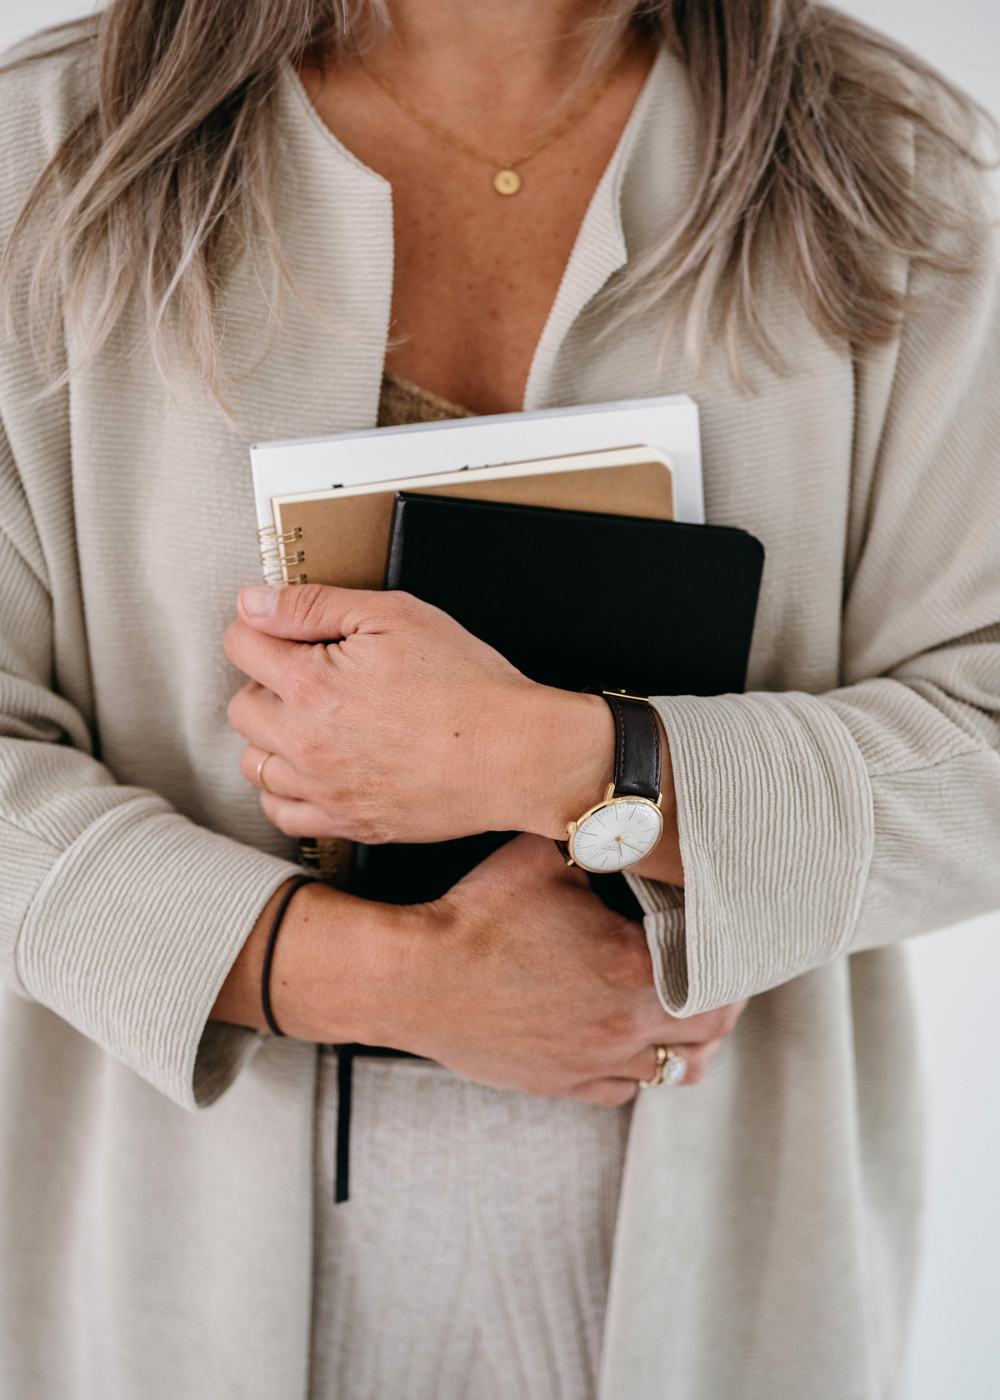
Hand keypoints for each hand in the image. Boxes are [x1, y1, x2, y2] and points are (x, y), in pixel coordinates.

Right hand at [214, 835, 740, 1105]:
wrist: (414, 978)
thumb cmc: (475, 918)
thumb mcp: (543, 859)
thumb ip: (595, 847)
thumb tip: (620, 828)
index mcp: (630, 969)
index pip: (715, 972)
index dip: (731, 957)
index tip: (729, 941)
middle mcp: (621, 1025)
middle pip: (709, 1031)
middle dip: (721, 1003)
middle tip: (719, 979)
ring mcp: (591, 1061)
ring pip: (672, 1070)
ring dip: (687, 1043)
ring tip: (684, 1017)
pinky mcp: (559, 1082)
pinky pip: (621, 1090)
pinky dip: (635, 1068)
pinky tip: (626, 1043)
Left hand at [226, 582, 629, 841]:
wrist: (517, 755)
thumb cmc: (470, 685)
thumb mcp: (396, 617)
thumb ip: (314, 605)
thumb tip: (255, 602)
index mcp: (311, 685)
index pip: (240, 644)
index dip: (264, 626)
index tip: (288, 629)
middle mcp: (306, 744)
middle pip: (241, 705)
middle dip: (268, 680)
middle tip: (314, 672)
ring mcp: (324, 790)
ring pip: (254, 763)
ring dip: (273, 736)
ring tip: (316, 721)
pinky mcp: (348, 823)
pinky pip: (281, 812)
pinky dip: (286, 789)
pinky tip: (314, 768)